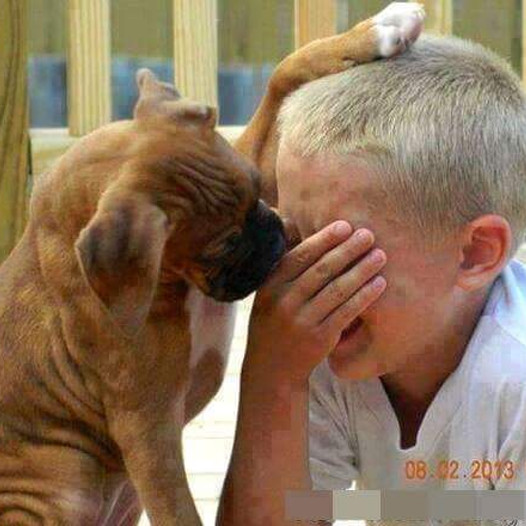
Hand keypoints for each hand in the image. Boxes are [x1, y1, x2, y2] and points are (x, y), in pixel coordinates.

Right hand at [244, 220, 386, 383]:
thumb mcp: (267, 298)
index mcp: (269, 287)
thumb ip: (282, 270)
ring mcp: (301, 321)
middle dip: (348, 250)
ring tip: (380, 255)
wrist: (271, 370)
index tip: (345, 225)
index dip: (324, 239)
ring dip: (362, 270)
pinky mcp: (319, 338)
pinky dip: (365, 296)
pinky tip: (379, 284)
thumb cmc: (274, 326)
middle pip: (321, 270)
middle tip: (369, 234)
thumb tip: (298, 227)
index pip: (299, 257)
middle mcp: (283, 302)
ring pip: (337, 289)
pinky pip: (346, 312)